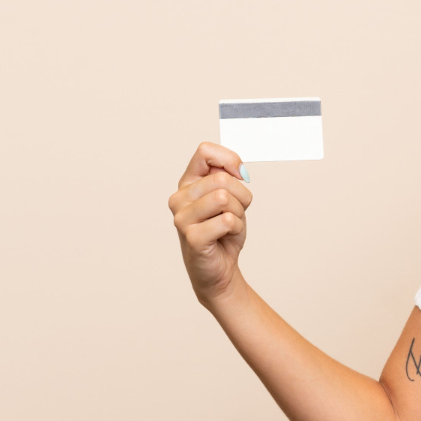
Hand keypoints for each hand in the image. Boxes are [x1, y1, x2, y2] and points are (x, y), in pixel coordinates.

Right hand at [168, 142, 252, 304]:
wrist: (220, 268)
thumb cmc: (224, 231)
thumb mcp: (230, 197)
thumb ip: (228, 177)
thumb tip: (237, 169)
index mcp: (188, 183)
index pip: (205, 151)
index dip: (230, 160)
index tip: (240, 176)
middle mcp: (179, 198)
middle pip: (221, 179)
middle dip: (241, 196)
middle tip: (236, 212)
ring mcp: (182, 218)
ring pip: (224, 198)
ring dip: (239, 213)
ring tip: (229, 224)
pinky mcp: (191, 237)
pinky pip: (227, 220)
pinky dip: (236, 227)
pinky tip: (226, 236)